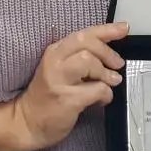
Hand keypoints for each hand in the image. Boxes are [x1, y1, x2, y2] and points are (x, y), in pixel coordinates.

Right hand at [0, 23, 127, 150]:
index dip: (107, 30)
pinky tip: (101, 100)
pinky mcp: (67, 100)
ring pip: (90, 62)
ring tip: (111, 82)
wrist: (27, 122)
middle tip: (117, 64)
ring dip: (106, 73)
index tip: (124, 28)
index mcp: (54, 51)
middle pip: (87, 44)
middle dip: (108, 53)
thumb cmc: (48, 95)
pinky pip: (97, 90)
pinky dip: (106, 95)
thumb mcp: (60, 70)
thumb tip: (111, 54)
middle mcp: (54, 62)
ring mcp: (59, 81)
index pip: (83, 34)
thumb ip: (80, 58)